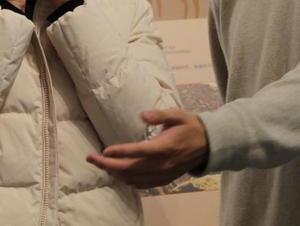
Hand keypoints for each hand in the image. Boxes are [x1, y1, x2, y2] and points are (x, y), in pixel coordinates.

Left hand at [86, 109, 208, 188]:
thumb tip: (142, 115)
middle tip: (91, 158)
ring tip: (101, 164)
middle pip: (130, 169)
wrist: (208, 145)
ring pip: (132, 180)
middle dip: (107, 165)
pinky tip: (118, 174)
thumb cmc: (190, 126)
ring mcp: (162, 175)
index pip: (138, 152)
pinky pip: (141, 185)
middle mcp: (161, 165)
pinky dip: (126, 180)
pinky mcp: (163, 180)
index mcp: (164, 147)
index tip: (104, 151)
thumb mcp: (177, 114)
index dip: (120, 152)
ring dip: (114, 174)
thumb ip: (160, 115)